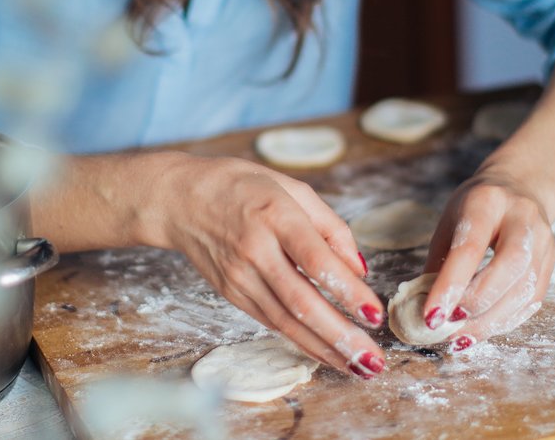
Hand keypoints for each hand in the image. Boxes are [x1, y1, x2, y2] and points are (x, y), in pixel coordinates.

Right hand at [144, 152, 386, 377]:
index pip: (315, 260)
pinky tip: (327, 354)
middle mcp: (255, 250)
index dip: (346, 290)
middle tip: (372, 359)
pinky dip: (301, 341)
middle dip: (339, 335)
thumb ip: (330, 226)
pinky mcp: (231, 293)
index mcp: (274, 215)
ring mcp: (239, 276)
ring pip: (285, 321)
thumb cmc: (241, 187)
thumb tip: (360, 269)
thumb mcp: (292, 188)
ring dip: (324, 349)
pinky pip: (271, 322)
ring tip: (358, 367)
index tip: (374, 314)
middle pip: (300, 302)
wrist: (179, 199)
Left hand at [420, 168, 554, 352]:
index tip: (431, 316)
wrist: (519, 188)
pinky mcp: (552, 263)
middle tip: (447, 325)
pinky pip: (533, 301)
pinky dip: (506, 321)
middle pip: (509, 267)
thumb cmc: (475, 208)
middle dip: (476, 303)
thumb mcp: (449, 223)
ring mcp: (544, 241)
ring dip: (490, 321)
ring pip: (525, 290)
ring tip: (460, 336)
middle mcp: (523, 219)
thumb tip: (423, 310)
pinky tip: (481, 330)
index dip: (450, 285)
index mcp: (487, 201)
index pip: (470, 247)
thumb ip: (439, 263)